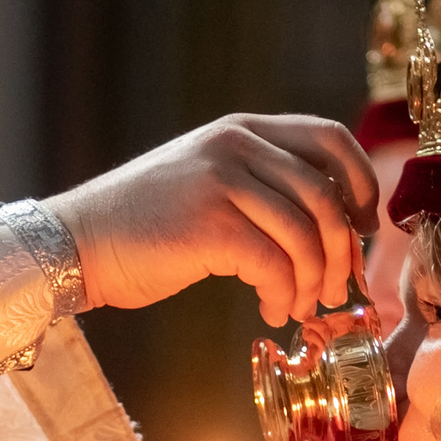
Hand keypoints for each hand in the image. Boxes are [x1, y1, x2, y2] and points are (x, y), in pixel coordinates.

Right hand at [44, 115, 378, 324]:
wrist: (77, 243)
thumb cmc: (143, 226)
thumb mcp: (207, 183)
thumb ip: (259, 185)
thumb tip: (328, 225)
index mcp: (242, 130)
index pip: (330, 140)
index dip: (361, 184)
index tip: (363, 228)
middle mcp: (236, 145)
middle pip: (326, 195)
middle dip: (342, 251)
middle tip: (337, 289)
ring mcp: (221, 182)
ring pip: (305, 234)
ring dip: (313, 282)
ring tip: (298, 306)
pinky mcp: (208, 225)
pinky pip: (275, 265)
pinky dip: (283, 295)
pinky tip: (269, 310)